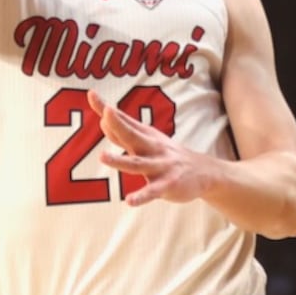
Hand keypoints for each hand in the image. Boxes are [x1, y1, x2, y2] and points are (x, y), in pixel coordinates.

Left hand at [90, 91, 214, 205]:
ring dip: (119, 160)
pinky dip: (141, 196)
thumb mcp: (149, 139)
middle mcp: (151, 147)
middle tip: (105, 113)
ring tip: (102, 157)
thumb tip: (103, 120)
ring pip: (137, 163)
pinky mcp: (167, 185)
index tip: (91, 94)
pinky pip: (152, 191)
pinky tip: (129, 200)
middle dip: (119, 124)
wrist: (204, 171)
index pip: (122, 120)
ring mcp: (159, 166)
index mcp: (145, 135)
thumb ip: (125, 132)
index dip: (106, 109)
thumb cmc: (168, 154)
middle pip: (132, 135)